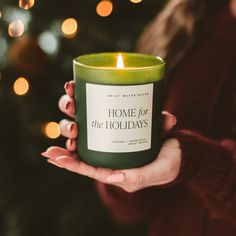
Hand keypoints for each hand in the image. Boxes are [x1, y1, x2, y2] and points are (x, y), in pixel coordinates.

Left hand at [41, 81, 180, 192]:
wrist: (180, 151)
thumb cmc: (169, 164)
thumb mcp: (156, 171)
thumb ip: (138, 176)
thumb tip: (113, 177)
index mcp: (116, 170)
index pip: (88, 169)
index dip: (71, 164)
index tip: (54, 158)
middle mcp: (111, 156)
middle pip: (83, 151)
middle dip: (67, 145)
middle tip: (57, 140)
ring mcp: (114, 141)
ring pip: (88, 133)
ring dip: (74, 123)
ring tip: (70, 107)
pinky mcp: (120, 127)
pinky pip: (101, 120)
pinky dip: (89, 111)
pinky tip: (79, 100)